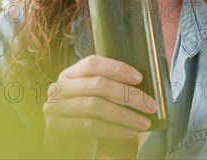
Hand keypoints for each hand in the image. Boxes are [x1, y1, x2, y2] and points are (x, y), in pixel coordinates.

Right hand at [42, 55, 157, 156]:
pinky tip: (129, 132)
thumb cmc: (82, 115)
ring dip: (125, 115)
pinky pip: (90, 126)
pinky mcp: (57, 127)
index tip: (139, 78)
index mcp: (69, 74)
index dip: (116, 68)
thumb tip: (141, 88)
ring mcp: (55, 107)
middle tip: (150, 105)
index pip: (92, 63)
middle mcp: (59, 87)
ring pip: (96, 106)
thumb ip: (106, 88)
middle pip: (98, 85)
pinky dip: (114, 129)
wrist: (62, 142)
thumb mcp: (90, 96)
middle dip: (128, 95)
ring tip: (144, 122)